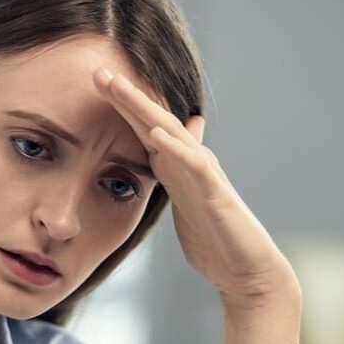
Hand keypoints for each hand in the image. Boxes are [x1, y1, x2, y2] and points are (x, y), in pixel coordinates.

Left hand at [93, 68, 298, 312]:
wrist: (247, 273)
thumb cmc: (216, 242)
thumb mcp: (183, 204)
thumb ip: (171, 179)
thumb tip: (158, 159)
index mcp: (178, 168)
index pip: (145, 130)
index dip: (121, 107)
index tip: (95, 85)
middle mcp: (192, 163)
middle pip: (154, 122)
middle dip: (127, 96)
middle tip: (98, 71)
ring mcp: (205, 176)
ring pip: (171, 133)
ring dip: (144, 108)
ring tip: (118, 86)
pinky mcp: (215, 195)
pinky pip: (193, 166)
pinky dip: (174, 148)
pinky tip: (155, 133)